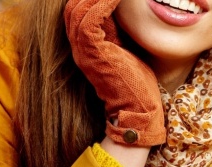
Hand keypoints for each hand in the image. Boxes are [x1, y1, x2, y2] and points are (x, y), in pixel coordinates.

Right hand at [64, 0, 164, 145]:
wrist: (138, 110)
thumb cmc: (137, 83)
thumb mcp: (126, 50)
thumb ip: (118, 31)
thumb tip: (122, 10)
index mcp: (87, 45)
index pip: (80, 11)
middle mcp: (80, 46)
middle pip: (73, 6)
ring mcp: (84, 50)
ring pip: (78, 9)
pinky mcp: (93, 53)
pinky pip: (90, 20)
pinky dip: (102, 3)